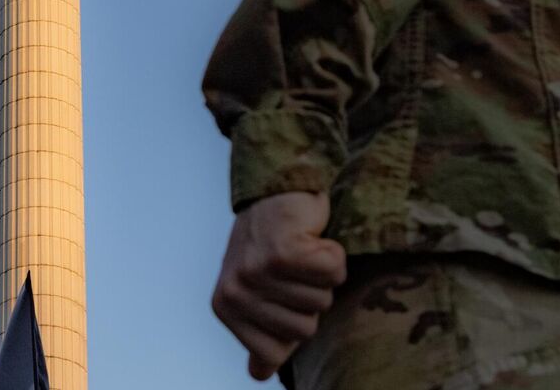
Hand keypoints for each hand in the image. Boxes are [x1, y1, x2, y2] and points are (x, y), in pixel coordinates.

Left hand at [211, 191, 345, 381]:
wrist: (277, 189)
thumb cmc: (272, 247)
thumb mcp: (260, 295)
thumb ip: (262, 337)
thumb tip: (259, 374)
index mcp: (226, 308)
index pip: (276, 353)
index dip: (294, 323)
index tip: (282, 292)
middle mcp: (235, 291)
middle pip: (305, 329)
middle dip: (310, 297)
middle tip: (293, 268)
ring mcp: (256, 270)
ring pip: (321, 300)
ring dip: (322, 274)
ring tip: (301, 250)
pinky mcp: (282, 251)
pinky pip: (332, 272)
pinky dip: (333, 253)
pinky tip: (312, 236)